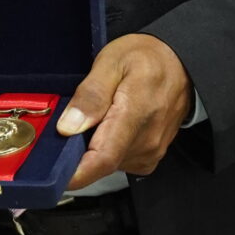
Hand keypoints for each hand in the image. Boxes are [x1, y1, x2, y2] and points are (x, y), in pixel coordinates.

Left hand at [59, 35, 192, 186]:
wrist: (180, 63)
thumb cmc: (146, 58)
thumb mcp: (111, 62)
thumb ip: (90, 95)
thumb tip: (68, 127)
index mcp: (135, 113)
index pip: (102, 158)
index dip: (74, 173)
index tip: (53, 175)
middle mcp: (146, 139)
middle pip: (101, 163)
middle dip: (78, 153)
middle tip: (71, 125)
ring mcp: (151, 151)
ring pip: (108, 164)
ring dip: (93, 149)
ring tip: (97, 119)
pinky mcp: (150, 157)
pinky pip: (119, 162)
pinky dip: (107, 150)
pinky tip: (110, 128)